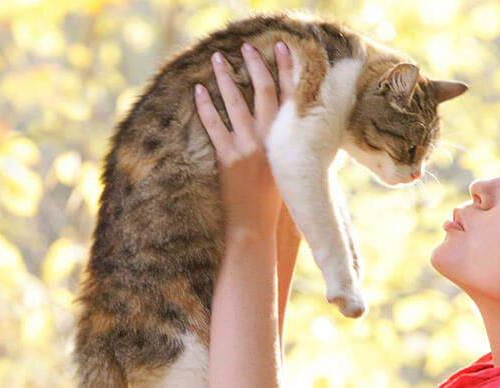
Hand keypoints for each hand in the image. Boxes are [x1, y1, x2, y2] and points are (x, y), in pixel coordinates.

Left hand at [195, 42, 295, 235]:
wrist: (257, 228)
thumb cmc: (278, 204)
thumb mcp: (296, 171)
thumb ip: (296, 147)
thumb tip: (301, 128)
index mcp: (291, 140)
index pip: (292, 96)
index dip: (288, 69)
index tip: (283, 47)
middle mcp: (272, 139)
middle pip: (264, 91)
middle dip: (255, 65)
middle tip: (246, 47)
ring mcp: (248, 148)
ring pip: (237, 104)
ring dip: (226, 79)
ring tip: (217, 59)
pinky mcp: (227, 158)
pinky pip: (214, 126)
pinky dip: (206, 107)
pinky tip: (199, 90)